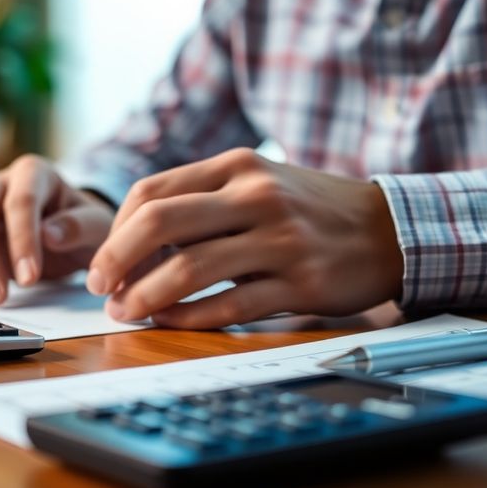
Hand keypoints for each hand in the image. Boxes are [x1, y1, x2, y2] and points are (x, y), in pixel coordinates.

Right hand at [0, 155, 114, 304]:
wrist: (70, 232)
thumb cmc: (83, 226)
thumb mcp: (96, 227)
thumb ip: (78, 227)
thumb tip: (48, 235)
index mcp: (34, 172)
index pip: (21, 200)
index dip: (22, 240)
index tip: (30, 277)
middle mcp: (0, 181)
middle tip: (0, 297)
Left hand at [86, 148, 403, 328]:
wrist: (388, 230)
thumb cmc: (310, 210)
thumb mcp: (259, 183)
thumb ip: (203, 201)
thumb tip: (133, 240)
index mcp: (238, 166)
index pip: (152, 192)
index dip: (115, 230)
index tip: (103, 260)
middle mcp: (256, 196)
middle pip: (160, 223)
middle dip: (115, 260)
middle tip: (98, 288)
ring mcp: (279, 239)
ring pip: (189, 268)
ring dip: (144, 295)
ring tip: (124, 311)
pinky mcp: (299, 283)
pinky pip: (229, 305)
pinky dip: (189, 317)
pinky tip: (169, 321)